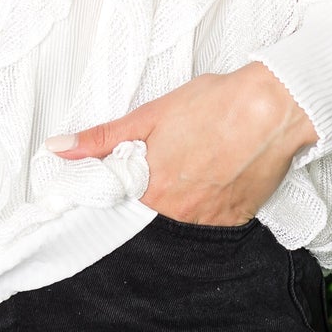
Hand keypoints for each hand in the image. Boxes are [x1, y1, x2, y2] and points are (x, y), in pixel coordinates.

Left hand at [45, 63, 318, 226]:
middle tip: (157, 174)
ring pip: (179, 225)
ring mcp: (210, 222)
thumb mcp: (149, 116)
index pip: (115, 212)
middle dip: (145, 202)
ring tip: (185, 175)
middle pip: (148, 220)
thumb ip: (102, 138)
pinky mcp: (237, 221)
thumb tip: (58, 149)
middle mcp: (179, 215)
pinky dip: (203, 208)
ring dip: (175, 207)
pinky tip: (208, 183)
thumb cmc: (212, 105)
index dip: (111, 201)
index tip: (109, 193)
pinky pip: (210, 226)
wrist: (273, 108)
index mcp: (151, 190)